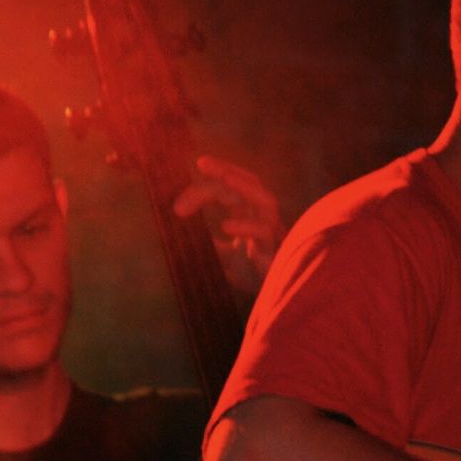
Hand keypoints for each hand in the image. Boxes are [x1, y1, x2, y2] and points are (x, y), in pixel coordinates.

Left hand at [172, 155, 282, 295]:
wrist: (275, 297)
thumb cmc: (253, 273)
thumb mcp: (225, 255)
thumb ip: (211, 244)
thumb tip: (184, 237)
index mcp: (251, 214)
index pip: (235, 187)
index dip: (217, 175)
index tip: (197, 166)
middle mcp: (264, 218)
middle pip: (251, 184)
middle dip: (227, 171)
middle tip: (202, 163)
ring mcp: (271, 234)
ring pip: (265, 201)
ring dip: (243, 187)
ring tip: (222, 180)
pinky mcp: (275, 252)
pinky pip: (264, 233)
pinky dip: (246, 226)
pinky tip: (226, 226)